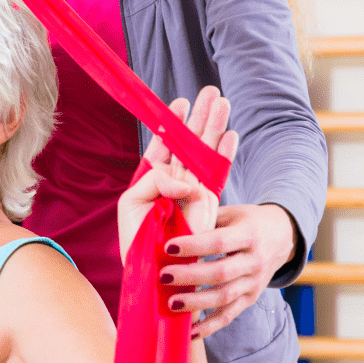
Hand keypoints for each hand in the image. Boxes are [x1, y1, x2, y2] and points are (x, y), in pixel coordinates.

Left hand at [116, 86, 237, 260]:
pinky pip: (217, 174)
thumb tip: (186, 180)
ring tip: (221, 101)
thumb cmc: (136, 240)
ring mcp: (192, 193)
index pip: (165, 144)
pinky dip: (223, 154)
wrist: (152, 272)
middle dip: (200, 117)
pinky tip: (230, 134)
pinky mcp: (206, 206)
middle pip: (189, 142)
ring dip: (213, 127)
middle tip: (211, 91)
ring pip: (204, 152)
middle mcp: (174, 182)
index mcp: (152, 179)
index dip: (172, 123)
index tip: (181, 101)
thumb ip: (155, 180)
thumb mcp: (133, 202)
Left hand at [163, 202, 299, 338]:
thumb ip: (204, 215)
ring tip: (171, 303)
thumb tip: (167, 214)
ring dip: (197, 303)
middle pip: (221, 273)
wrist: (284, 236)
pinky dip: (210, 326)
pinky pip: (230, 316)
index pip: (219, 242)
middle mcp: (255, 261)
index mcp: (249, 234)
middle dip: (190, 276)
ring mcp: (254, 283)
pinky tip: (190, 332)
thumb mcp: (231, 212)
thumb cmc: (247, 220)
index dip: (194, 245)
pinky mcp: (251, 299)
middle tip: (162, 276)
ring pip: (225, 297)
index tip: (168, 247)